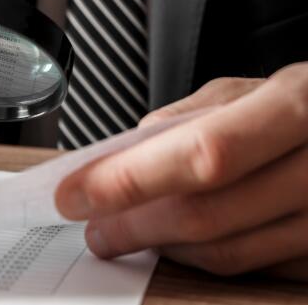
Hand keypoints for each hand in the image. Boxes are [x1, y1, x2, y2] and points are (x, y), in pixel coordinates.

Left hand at [55, 64, 307, 280]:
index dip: (129, 180)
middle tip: (94, 227)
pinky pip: (256, 271)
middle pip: (206, 215)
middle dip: (132, 225)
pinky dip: (206, 260)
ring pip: (228, 254)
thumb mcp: (258, 88)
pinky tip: (181, 244)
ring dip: (163, 248)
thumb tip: (125, 155)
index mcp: (301, 106)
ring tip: (125, 234)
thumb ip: (192, 118)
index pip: (201, 154)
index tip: (75, 194)